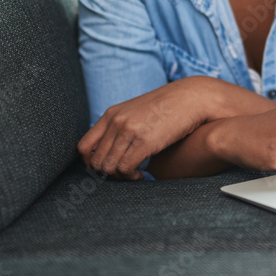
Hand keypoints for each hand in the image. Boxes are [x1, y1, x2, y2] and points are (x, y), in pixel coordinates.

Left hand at [78, 78, 207, 179]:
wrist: (192, 97)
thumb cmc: (168, 106)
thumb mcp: (137, 111)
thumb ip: (122, 125)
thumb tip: (113, 148)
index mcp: (111, 114)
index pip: (84, 147)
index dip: (91, 164)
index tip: (107, 168)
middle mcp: (116, 122)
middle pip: (95, 161)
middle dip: (107, 174)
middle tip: (124, 174)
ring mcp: (129, 131)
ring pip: (108, 167)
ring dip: (120, 177)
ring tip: (134, 175)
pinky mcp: (144, 141)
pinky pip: (125, 168)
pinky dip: (131, 176)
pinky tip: (142, 174)